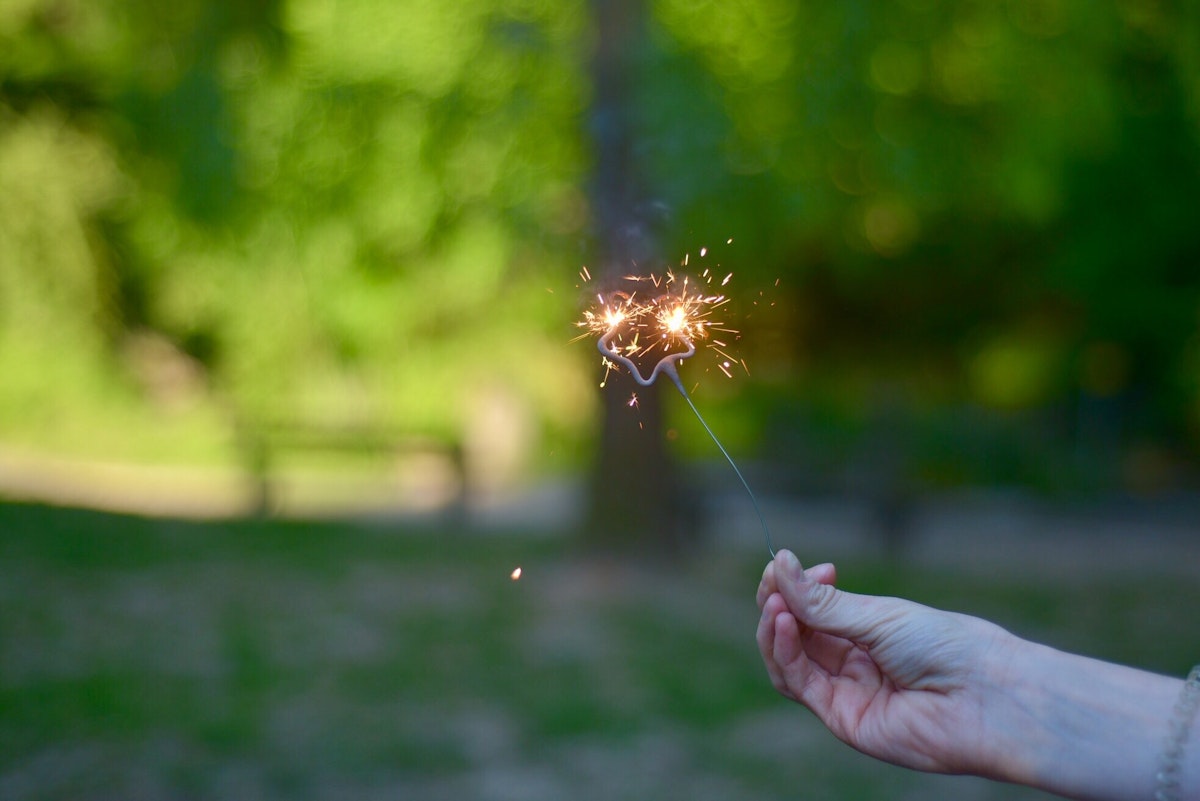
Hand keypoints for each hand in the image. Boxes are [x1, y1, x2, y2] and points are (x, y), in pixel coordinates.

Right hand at [756, 550, 1014, 774]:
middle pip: (793, 633)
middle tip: (774, 582)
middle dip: (778, 604)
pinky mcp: (842, 718)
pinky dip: (785, 652)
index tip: (783, 563)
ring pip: (787, 660)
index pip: (810, 609)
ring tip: (776, 604)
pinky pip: (799, 684)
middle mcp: (851, 661)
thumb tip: (779, 562)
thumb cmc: (945, 647)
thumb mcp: (877, 615)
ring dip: (774, 629)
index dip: (791, 587)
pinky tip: (786, 625)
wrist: (985, 697)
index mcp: (866, 631)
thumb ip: (823, 602)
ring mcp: (845, 691)